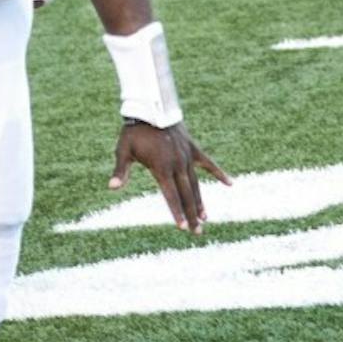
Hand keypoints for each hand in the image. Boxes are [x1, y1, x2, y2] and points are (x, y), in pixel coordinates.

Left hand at [109, 121, 229, 234]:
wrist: (151, 108)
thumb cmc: (134, 132)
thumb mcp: (123, 150)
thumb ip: (121, 170)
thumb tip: (112, 187)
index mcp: (161, 167)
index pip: (171, 195)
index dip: (176, 212)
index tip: (182, 227)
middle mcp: (177, 164)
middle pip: (187, 194)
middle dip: (191, 214)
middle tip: (197, 232)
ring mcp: (187, 156)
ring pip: (196, 184)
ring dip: (201, 202)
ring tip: (205, 218)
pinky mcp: (193, 148)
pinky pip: (209, 163)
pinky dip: (219, 173)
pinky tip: (230, 184)